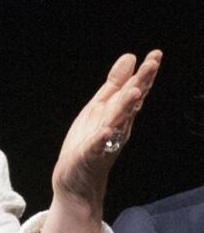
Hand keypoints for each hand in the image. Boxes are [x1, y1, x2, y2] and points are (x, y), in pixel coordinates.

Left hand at [39, 50, 160, 232]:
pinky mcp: (91, 156)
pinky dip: (102, 139)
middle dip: (142, 83)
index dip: (145, 73)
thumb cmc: (90, 140)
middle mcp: (118, 126)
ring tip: (134, 91)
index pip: (134, 90)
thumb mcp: (100, 107)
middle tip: (152, 65)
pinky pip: (98, 147)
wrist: (77, 178)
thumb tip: (130, 57)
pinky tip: (106, 130)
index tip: (155, 54)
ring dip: (126, 107)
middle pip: (131, 103)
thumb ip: (115, 84)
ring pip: (118, 122)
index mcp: (119, 113)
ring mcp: (106, 141)